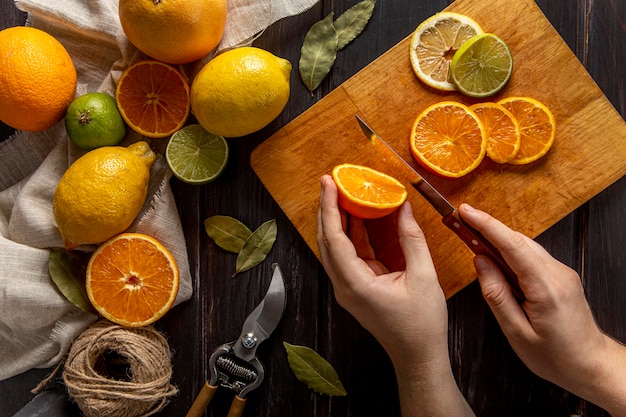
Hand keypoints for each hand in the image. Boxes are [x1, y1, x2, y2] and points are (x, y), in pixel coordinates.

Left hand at [317, 175, 473, 416]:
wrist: (418, 357)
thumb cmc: (421, 324)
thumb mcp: (423, 277)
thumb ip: (412, 240)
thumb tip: (404, 208)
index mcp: (355, 284)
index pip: (334, 238)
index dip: (330, 208)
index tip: (328, 183)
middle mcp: (344, 286)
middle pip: (327, 241)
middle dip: (327, 209)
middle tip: (330, 181)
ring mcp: (347, 289)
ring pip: (334, 247)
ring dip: (337, 220)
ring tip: (340, 193)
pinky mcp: (356, 288)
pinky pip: (348, 256)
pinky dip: (351, 234)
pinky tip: (357, 216)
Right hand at [459, 203, 625, 414]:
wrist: (590, 364)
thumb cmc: (555, 356)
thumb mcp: (517, 332)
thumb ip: (496, 295)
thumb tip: (480, 262)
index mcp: (546, 288)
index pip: (512, 246)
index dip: (486, 225)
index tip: (466, 211)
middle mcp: (557, 274)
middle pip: (518, 241)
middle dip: (487, 228)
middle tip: (460, 222)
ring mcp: (562, 272)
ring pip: (524, 246)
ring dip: (498, 240)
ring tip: (472, 240)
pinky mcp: (561, 276)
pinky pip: (531, 256)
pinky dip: (510, 252)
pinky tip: (496, 260)